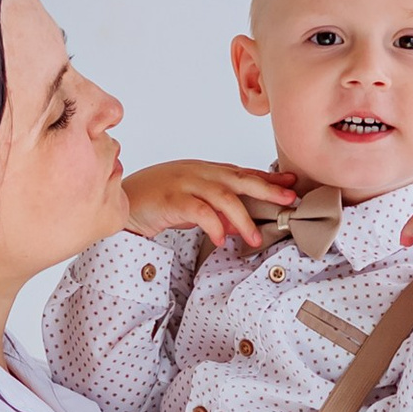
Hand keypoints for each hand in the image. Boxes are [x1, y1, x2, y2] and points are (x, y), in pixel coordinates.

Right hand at [122, 159, 296, 250]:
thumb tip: (237, 226)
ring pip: (223, 197)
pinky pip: (199, 211)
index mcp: (204, 171)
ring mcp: (184, 183)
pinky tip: (220, 240)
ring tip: (255, 239)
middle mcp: (198, 173)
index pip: (242, 172)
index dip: (267, 178)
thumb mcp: (190, 204)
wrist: (120, 200)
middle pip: (239, 178)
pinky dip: (213, 225)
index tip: (291, 184)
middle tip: (289, 201)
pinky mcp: (171, 199)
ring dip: (242, 218)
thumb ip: (214, 211)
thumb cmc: (155, 201)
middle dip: (267, 189)